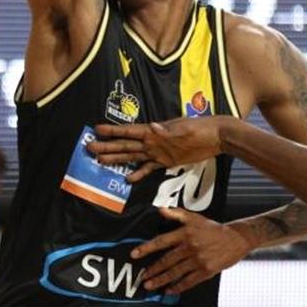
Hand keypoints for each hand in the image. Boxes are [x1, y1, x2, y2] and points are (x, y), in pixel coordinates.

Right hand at [90, 117, 227, 182]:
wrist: (217, 136)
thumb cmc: (201, 129)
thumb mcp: (185, 129)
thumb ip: (168, 130)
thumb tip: (153, 126)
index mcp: (154, 132)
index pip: (129, 132)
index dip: (113, 132)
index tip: (96, 130)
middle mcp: (152, 141)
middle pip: (126, 145)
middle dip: (108, 147)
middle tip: (89, 148)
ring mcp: (159, 151)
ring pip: (133, 156)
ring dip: (117, 159)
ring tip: (100, 161)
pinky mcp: (167, 161)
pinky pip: (148, 168)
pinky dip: (138, 173)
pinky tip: (128, 179)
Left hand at [132, 208, 253, 294]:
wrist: (235, 239)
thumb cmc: (212, 228)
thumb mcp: (194, 217)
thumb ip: (176, 214)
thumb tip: (160, 210)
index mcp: (184, 234)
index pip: (161, 241)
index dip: (147, 248)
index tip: (135, 254)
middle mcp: (190, 247)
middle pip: (167, 260)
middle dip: (152, 270)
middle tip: (141, 277)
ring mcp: (198, 260)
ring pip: (176, 272)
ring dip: (161, 280)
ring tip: (150, 285)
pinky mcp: (206, 271)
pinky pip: (190, 281)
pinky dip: (179, 287)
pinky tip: (170, 290)